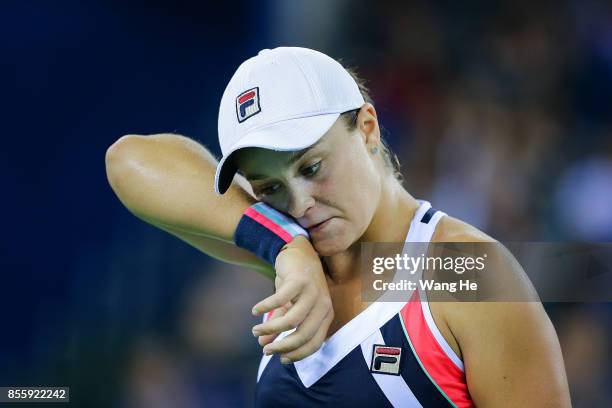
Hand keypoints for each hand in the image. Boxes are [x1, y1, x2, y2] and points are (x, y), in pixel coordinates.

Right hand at [251, 236, 332, 362]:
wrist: (299, 251)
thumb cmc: (296, 283)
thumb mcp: (290, 306)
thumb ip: (279, 325)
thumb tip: (263, 344)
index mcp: (326, 314)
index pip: (315, 342)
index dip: (297, 354)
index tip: (280, 359)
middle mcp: (323, 305)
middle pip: (304, 335)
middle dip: (282, 346)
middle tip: (265, 350)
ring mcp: (313, 292)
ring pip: (291, 321)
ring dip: (271, 329)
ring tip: (256, 331)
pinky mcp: (299, 280)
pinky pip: (280, 300)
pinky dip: (265, 307)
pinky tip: (254, 310)